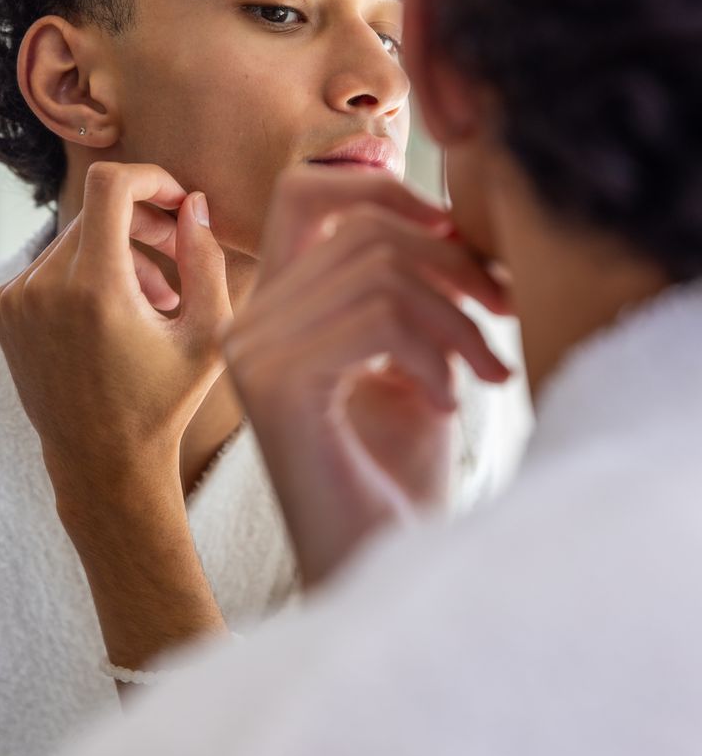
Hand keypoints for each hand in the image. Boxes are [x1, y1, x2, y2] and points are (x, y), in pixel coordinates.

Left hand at [0, 162, 231, 669]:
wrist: (103, 462)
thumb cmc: (165, 403)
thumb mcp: (208, 336)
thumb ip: (205, 261)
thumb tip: (194, 205)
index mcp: (96, 290)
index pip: (110, 186)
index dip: (150, 178)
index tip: (176, 199)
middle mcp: (44, 288)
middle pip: (96, 213)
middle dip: (143, 224)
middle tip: (178, 255)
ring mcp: (16, 300)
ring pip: (75, 240)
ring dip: (118, 255)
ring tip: (154, 302)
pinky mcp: (3, 311)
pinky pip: (50, 266)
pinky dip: (85, 275)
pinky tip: (114, 316)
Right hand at [224, 168, 510, 585]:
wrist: (379, 567)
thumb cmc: (399, 475)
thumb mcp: (414, 360)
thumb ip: (412, 287)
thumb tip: (444, 218)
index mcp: (276, 309)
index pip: (306, 192)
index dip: (382, 188)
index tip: (454, 232)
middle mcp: (250, 323)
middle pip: (364, 232)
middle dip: (455, 267)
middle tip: (505, 318)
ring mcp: (253, 352)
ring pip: (379, 273)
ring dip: (457, 321)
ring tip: (487, 373)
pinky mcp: (275, 385)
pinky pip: (376, 319)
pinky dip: (434, 354)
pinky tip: (446, 402)